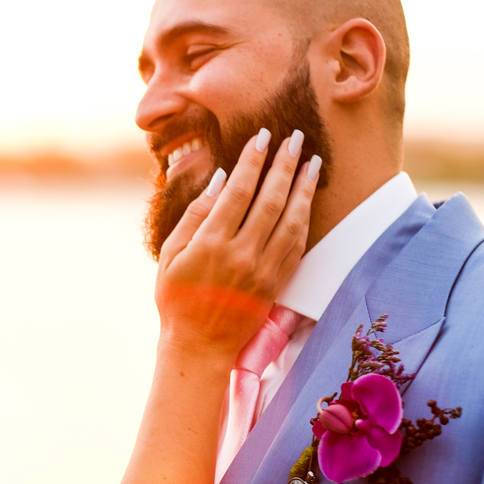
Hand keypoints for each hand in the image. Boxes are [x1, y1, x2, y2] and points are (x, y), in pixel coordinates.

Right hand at [154, 128, 318, 356]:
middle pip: (270, 199)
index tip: (262, 137)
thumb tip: (218, 179)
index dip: (252, 161)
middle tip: (295, 137)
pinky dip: (305, 218)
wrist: (199, 345)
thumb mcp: (171, 255)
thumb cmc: (176, 298)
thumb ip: (194, 215)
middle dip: (284, 165)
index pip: (238, 192)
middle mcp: (242, 255)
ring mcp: (264, 270)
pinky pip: (297, 244)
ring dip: (304, 187)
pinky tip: (308, 199)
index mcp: (211, 244)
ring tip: (312, 161)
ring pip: (291, 220)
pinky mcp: (277, 283)